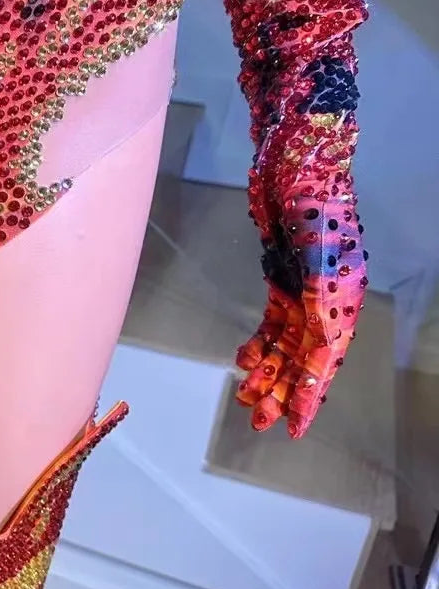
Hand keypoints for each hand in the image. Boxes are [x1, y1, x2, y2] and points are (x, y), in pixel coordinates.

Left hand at [235, 176, 366, 439]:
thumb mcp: (320, 266)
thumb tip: (318, 360)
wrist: (294, 160)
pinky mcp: (281, 274)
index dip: (310, 396)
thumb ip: (318, 314)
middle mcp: (328, 298)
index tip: (293, 428)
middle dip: (282, 391)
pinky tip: (243, 360)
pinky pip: (273, 321)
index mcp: (345, 299)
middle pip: (303, 358)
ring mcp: (303, 286)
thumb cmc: (315, 207)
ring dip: (266, 372)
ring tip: (246, 399)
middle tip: (258, 422)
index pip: (325, 361)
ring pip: (285, 343)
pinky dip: (259, 342)